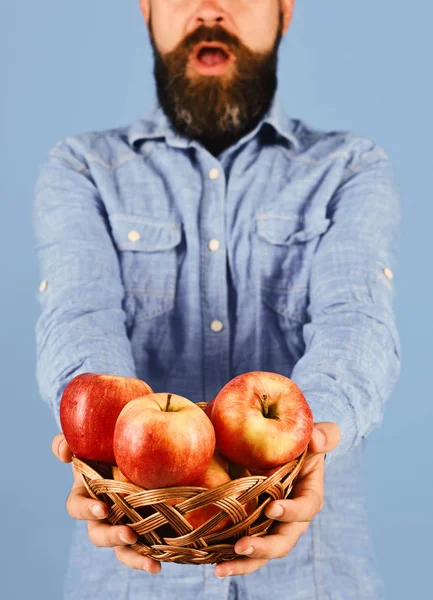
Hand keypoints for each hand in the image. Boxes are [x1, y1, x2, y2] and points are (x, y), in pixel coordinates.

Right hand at [52, 433, 160, 573]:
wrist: (135, 443)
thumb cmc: (106, 440)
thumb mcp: (88, 437)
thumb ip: (67, 441)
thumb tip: (66, 452)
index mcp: (87, 491)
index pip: (76, 506)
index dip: (86, 509)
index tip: (102, 508)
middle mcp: (103, 511)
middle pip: (97, 533)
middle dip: (111, 536)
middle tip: (128, 534)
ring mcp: (122, 521)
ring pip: (119, 548)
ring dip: (131, 556)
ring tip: (150, 561)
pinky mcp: (143, 527)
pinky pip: (142, 548)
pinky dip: (147, 560)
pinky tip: (158, 566)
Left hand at [213, 422, 340, 577]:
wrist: (280, 448)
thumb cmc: (301, 441)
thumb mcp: (316, 434)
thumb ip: (324, 435)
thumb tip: (315, 441)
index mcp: (308, 496)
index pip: (306, 508)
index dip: (291, 512)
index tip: (272, 508)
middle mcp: (290, 517)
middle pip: (283, 541)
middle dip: (264, 548)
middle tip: (242, 547)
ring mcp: (270, 525)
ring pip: (261, 552)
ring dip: (243, 562)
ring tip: (220, 569)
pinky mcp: (250, 525)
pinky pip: (241, 545)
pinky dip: (227, 556)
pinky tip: (211, 564)